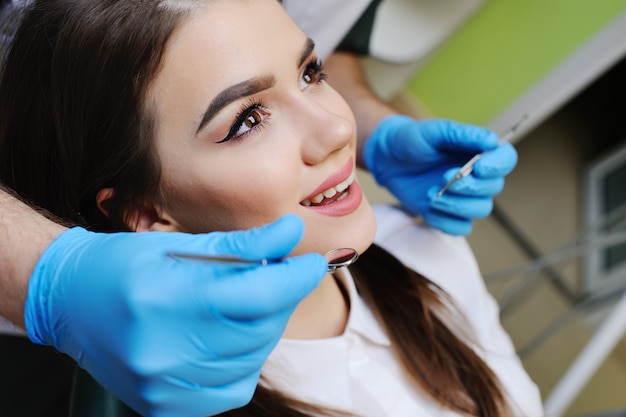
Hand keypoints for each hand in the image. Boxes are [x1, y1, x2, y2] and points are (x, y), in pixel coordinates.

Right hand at [25, 215, 325, 416]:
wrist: (70, 301)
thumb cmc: (125, 264)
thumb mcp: (180, 245)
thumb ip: (242, 245)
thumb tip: (292, 234)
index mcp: (163, 300)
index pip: (255, 296)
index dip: (294, 278)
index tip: (313, 263)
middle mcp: (161, 351)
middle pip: (257, 330)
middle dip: (279, 299)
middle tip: (277, 276)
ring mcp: (161, 386)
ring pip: (250, 361)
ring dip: (262, 329)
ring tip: (244, 304)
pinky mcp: (162, 407)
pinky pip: (230, 390)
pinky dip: (243, 361)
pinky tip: (228, 337)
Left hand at [363, 115, 517, 235]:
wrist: (387, 159)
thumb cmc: (412, 140)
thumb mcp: (435, 131)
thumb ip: (462, 134)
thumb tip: (491, 141)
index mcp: (478, 153)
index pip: (505, 161)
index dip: (498, 166)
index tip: (479, 167)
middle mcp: (476, 176)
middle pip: (493, 189)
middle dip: (469, 186)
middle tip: (443, 177)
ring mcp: (463, 197)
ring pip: (480, 210)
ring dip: (457, 205)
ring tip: (432, 194)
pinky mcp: (448, 214)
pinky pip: (460, 228)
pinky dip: (445, 221)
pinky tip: (429, 207)